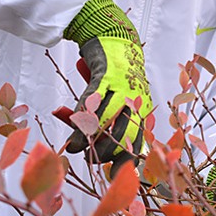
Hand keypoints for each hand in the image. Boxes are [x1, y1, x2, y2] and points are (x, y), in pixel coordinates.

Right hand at [63, 0, 151, 176]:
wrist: (115, 39)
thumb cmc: (117, 75)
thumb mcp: (121, 101)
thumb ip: (115, 124)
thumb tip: (101, 152)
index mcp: (141, 108)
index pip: (138, 141)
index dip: (127, 161)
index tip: (114, 176)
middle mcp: (135, 99)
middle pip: (123, 134)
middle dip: (105, 152)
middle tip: (89, 158)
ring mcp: (123, 87)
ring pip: (106, 120)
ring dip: (89, 139)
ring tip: (76, 148)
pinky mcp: (107, 74)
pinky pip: (93, 100)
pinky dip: (81, 117)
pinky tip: (74, 128)